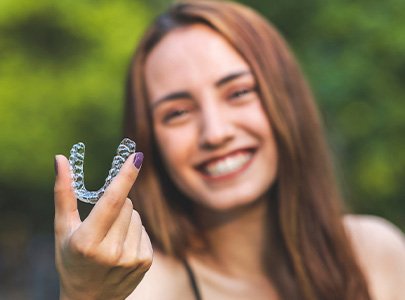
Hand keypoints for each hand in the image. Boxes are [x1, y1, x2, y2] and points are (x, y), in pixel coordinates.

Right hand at [54, 153, 151, 299]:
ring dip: (125, 219)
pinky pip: (144, 230)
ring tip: (110, 239)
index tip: (137, 157)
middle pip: (126, 204)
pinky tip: (122, 247)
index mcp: (87, 242)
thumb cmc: (71, 259)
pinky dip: (134, 232)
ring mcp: (131, 259)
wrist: (89, 299)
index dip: (125, 176)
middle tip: (101, 223)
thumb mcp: (62, 229)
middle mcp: (111, 252)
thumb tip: (61, 159)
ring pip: (136, 216)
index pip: (111, 201)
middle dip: (116, 204)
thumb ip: (64, 193)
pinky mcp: (145, 262)